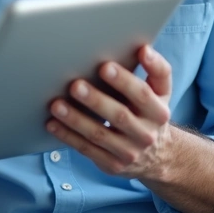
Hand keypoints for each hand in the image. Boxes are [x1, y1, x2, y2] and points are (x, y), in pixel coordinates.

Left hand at [45, 45, 175, 180]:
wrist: (158, 156)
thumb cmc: (150, 112)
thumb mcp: (161, 94)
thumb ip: (155, 71)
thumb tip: (143, 48)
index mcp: (158, 111)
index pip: (143, 94)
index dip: (125, 80)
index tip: (106, 65)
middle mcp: (146, 134)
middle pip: (119, 115)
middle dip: (96, 99)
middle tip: (75, 85)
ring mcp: (129, 152)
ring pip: (99, 134)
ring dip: (76, 119)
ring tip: (57, 105)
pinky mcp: (112, 164)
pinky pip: (86, 149)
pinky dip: (68, 136)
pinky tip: (52, 123)